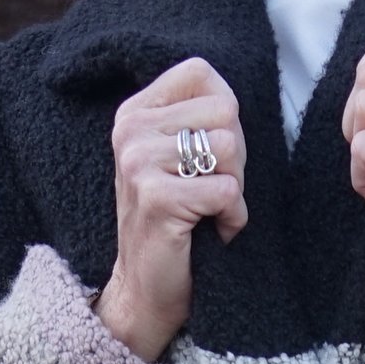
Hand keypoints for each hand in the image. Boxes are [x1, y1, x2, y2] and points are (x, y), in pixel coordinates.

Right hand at [96, 56, 246, 362]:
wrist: (146, 291)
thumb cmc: (176, 222)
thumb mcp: (180, 157)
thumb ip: (200, 119)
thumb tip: (233, 94)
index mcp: (135, 112)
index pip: (202, 72)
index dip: (224, 113)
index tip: (207, 154)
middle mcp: (130, 130)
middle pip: (224, 110)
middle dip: (234, 156)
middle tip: (210, 190)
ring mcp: (138, 163)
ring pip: (228, 148)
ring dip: (233, 188)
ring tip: (208, 210)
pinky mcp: (157, 198)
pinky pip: (227, 191)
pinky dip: (231, 217)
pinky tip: (210, 231)